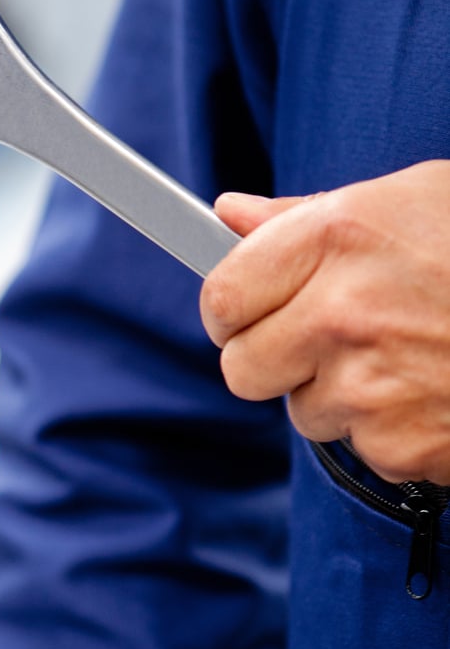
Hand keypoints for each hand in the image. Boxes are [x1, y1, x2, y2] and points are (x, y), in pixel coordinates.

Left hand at [199, 160, 449, 483]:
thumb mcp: (400, 201)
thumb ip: (300, 217)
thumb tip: (228, 214)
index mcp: (334, 240)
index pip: (220, 297)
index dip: (229, 309)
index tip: (243, 311)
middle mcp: (342, 315)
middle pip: (241, 369)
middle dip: (270, 358)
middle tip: (319, 338)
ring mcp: (371, 387)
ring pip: (301, 412)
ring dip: (334, 394)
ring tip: (401, 355)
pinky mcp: (402, 447)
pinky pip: (359, 448)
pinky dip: (386, 430)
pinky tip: (430, 390)